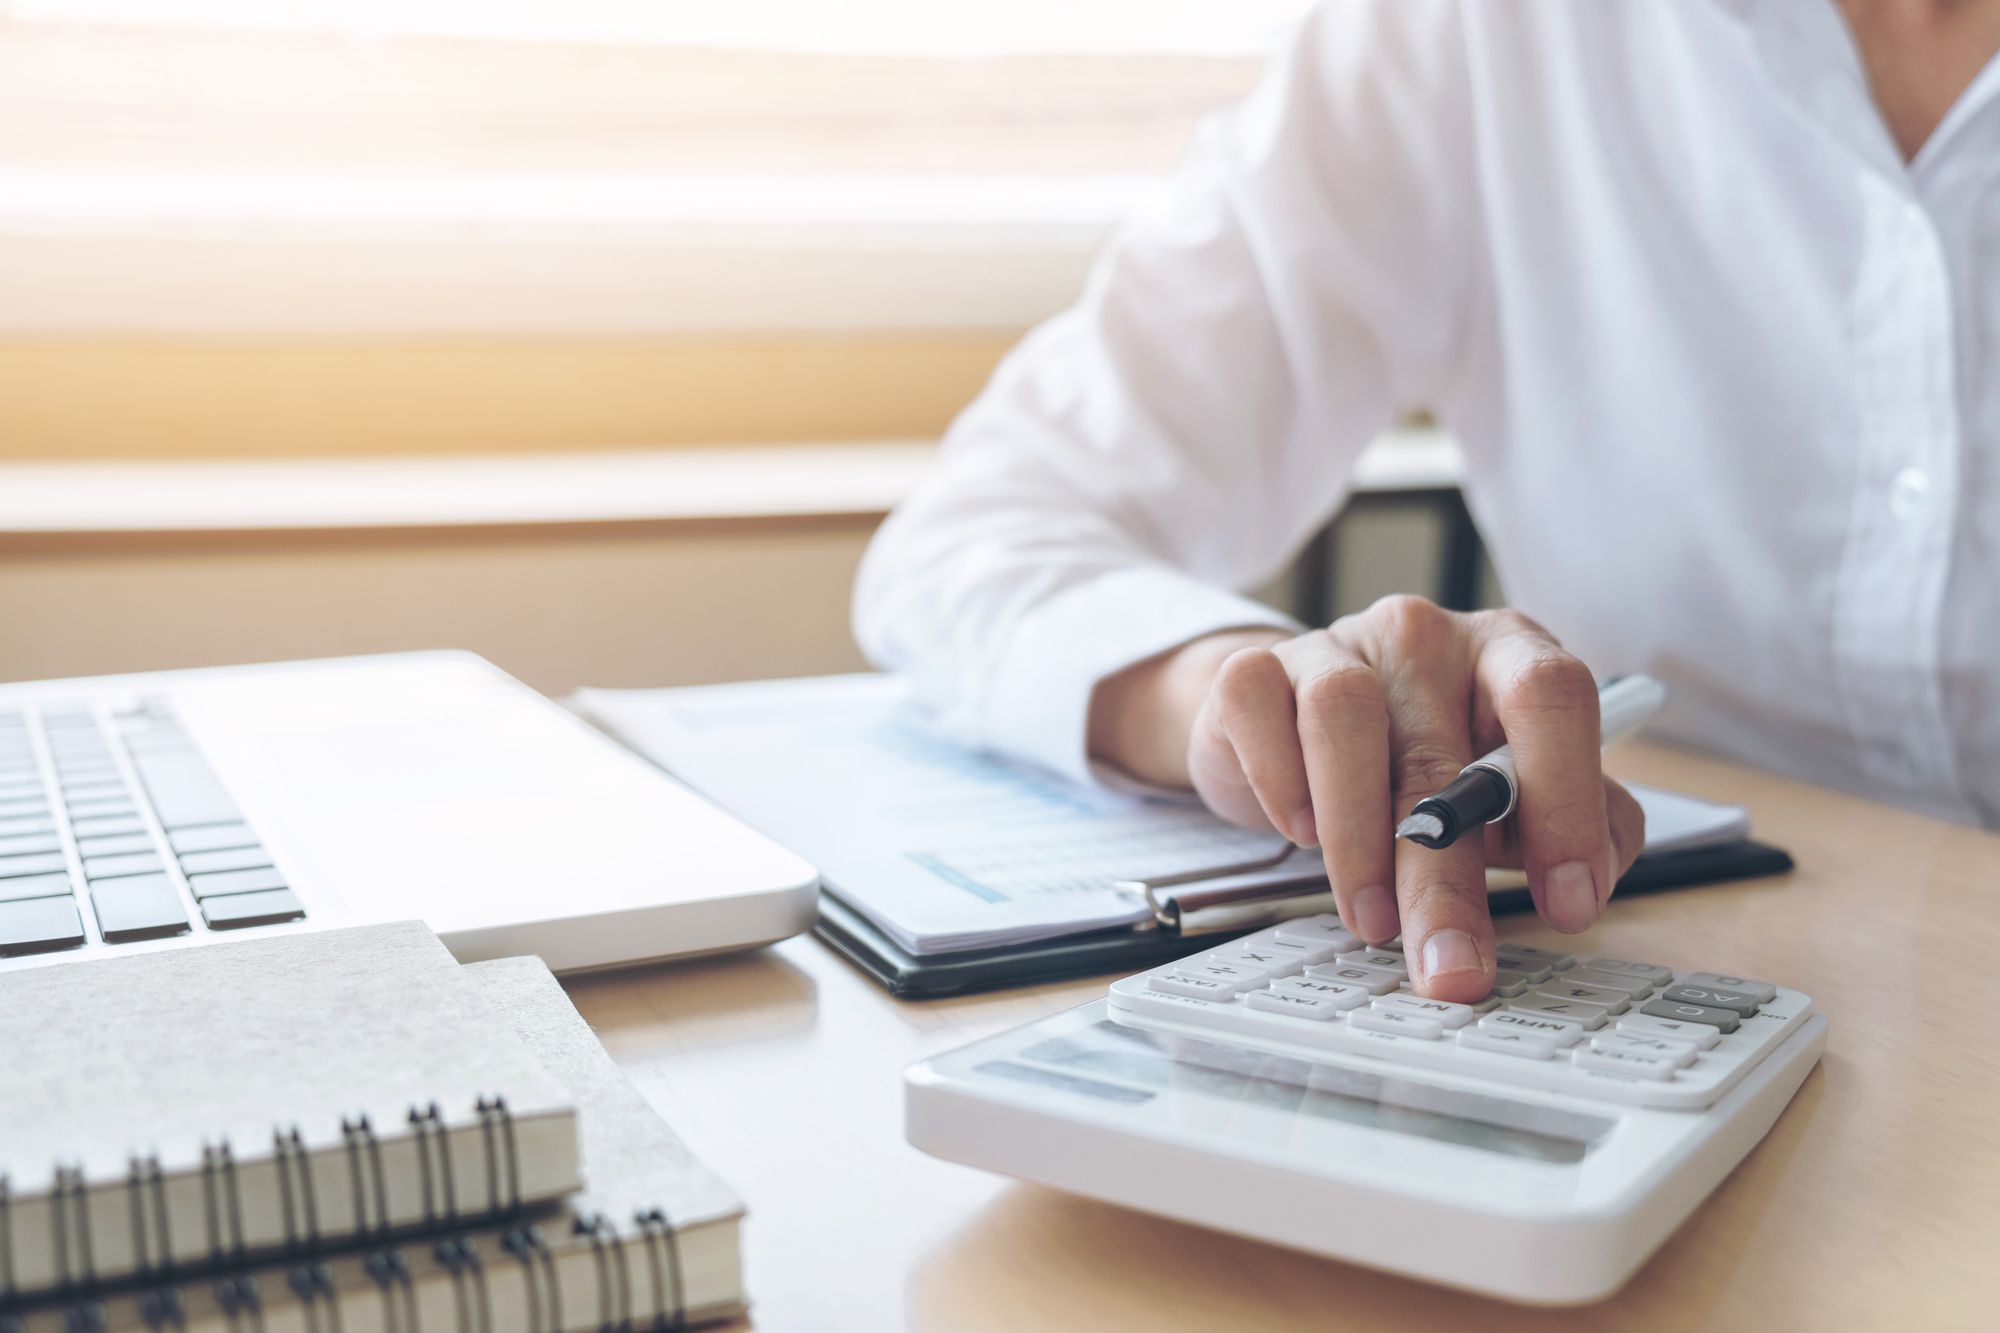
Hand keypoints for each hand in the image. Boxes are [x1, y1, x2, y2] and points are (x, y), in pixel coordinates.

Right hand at [1088, 596, 1644, 1001]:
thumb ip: (1578, 821)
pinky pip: (1266, 717)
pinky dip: (1282, 786)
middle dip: (1449, 885)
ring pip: (1344, 723)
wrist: (1290, 720)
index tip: (1569, 902)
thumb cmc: (1418, 759)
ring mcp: (1336, 644)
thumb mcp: (1510, 791)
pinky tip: (1301, 831)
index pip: (1553, 696)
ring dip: (1359, 843)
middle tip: (1452, 970)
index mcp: (1508, 652)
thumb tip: (1592, 879)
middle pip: (1444, 754)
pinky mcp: (1255, 669)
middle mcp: (1425, 636)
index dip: (1566, 801)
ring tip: (1370, 919)